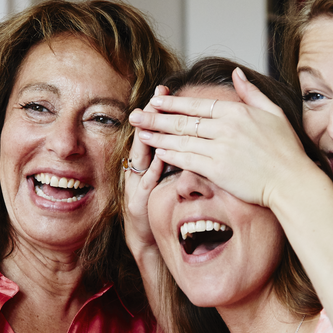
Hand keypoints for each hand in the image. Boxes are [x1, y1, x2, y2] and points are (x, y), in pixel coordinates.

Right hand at [124, 86, 168, 316]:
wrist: (149, 243)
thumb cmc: (162, 211)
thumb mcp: (170, 182)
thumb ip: (178, 160)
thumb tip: (195, 138)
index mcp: (150, 162)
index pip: (159, 131)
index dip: (164, 110)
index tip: (169, 89)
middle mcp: (140, 170)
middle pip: (147, 137)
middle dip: (153, 116)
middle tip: (159, 95)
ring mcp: (137, 185)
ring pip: (140, 159)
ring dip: (146, 141)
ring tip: (153, 123)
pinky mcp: (139, 204)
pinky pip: (144, 185)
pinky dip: (149, 174)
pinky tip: (157, 162)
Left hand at [129, 67, 314, 207]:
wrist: (292, 181)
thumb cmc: (287, 149)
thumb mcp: (273, 113)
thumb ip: (251, 92)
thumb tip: (236, 72)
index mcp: (237, 112)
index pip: (197, 105)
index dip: (173, 103)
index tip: (155, 100)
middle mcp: (225, 128)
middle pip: (182, 121)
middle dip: (155, 117)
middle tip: (135, 115)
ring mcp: (220, 149)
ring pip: (181, 140)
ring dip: (157, 136)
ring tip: (140, 132)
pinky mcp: (217, 170)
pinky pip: (187, 159)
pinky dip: (170, 155)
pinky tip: (157, 152)